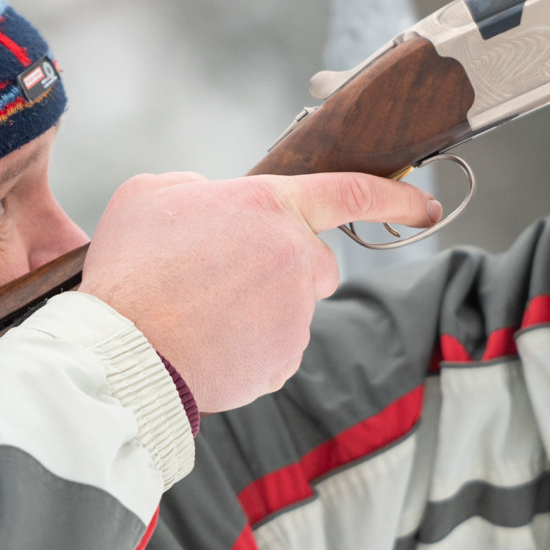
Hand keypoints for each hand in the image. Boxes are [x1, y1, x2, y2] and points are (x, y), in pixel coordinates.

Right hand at [80, 170, 439, 412]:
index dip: (395, 196)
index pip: (352, 193)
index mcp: (269, 207)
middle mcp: (294, 259)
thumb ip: (198, 187)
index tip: (424, 205)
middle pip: (318, 263)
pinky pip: (275, 350)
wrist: (124, 352)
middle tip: (227, 278)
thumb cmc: (131, 269)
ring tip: (198, 315)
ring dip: (258, 311)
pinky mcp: (283, 361)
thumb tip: (214, 202)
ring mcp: (293, 316)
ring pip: (291, 310)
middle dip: (286, 269)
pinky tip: (207, 344)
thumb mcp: (150, 194)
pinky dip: (248, 349)